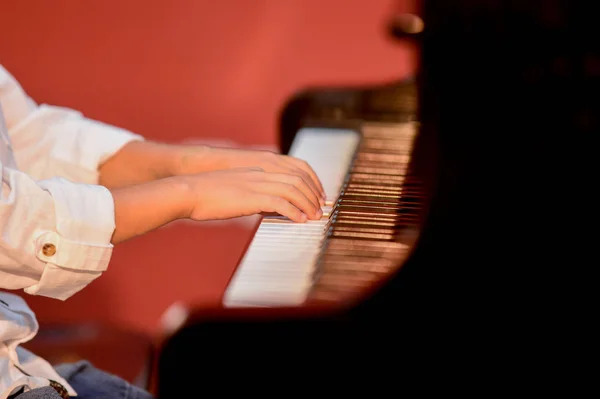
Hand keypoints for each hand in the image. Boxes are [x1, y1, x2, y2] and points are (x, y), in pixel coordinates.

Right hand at [177, 147, 325, 205]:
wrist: (188, 190)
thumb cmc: (206, 194)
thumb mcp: (235, 189)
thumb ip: (254, 194)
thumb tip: (267, 207)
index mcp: (258, 169)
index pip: (294, 169)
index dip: (310, 182)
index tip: (317, 196)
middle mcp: (260, 173)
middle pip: (298, 178)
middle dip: (314, 194)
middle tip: (321, 208)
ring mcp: (256, 183)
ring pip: (293, 189)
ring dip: (307, 204)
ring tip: (315, 217)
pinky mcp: (250, 196)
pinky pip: (280, 203)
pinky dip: (293, 211)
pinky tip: (300, 221)